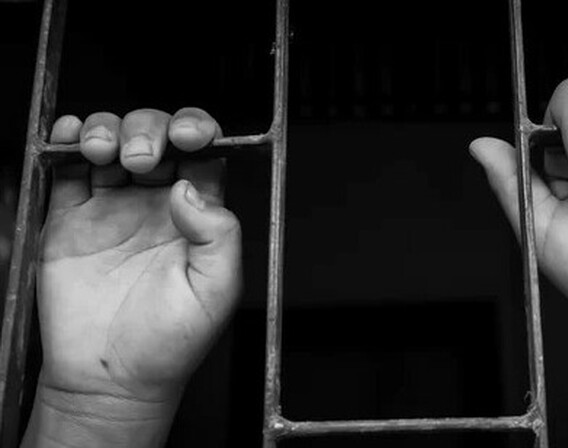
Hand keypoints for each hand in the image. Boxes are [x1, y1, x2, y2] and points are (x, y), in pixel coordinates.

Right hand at [38, 108, 240, 403]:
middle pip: (157, 137)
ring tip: (104, 151)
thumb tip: (190, 189)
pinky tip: (71, 136)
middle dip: (150, 129)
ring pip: (113, 142)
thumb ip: (219, 235)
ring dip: (109, 128)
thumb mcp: (217, 291)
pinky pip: (67, 169)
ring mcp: (112, 208)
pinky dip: (66, 140)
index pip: (203, 153)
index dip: (196, 130)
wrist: (111, 379)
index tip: (188, 134)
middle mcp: (157, 204)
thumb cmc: (170, 343)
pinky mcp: (70, 218)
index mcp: (198, 215)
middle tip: (143, 158)